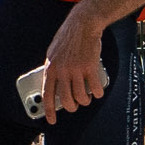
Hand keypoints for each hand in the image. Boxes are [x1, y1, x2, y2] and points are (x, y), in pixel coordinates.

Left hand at [43, 3, 107, 122]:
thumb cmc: (68, 38)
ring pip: (81, 98)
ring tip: (87, 96)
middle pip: (66, 101)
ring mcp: (76, 70)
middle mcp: (62, 71)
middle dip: (72, 107)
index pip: (47, 95)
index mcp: (51, 68)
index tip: (51, 120)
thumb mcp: (53, 53)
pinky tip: (97, 91)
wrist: (82, 24)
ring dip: (85, 101)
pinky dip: (97, 93)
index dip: (49, 111)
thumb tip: (54, 87)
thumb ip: (53, 70)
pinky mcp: (90, 68)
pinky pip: (95, 89)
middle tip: (76, 104)